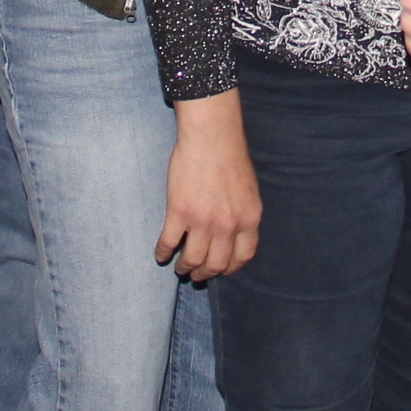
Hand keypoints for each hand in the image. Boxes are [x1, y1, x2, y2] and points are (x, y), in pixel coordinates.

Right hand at [156, 92, 261, 280]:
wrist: (211, 136)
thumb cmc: (231, 156)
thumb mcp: (249, 189)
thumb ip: (243, 213)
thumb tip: (235, 233)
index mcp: (249, 218)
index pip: (243, 257)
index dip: (230, 268)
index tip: (221, 270)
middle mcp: (228, 225)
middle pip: (217, 264)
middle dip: (205, 273)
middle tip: (196, 275)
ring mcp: (203, 221)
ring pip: (193, 259)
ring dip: (185, 267)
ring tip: (180, 267)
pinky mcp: (179, 212)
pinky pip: (169, 242)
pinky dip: (163, 252)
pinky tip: (161, 254)